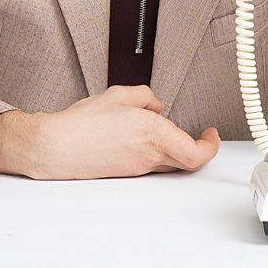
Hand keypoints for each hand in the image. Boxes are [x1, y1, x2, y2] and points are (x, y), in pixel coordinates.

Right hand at [0, 85, 219, 179]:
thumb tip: (156, 104)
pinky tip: (144, 137)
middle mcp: (149, 155)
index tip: (212, 133)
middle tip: (201, 135)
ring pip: (171, 163)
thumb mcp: (119, 95)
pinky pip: (153, 163)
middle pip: (188, 161)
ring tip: (168, 130)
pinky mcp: (127, 172)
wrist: (56, 147)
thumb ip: (146, 96)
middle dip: (198, 147)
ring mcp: (138, 167)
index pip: (196, 152)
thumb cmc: (82, 123)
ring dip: (177, 148)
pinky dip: (158, 151)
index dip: (211, 146)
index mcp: (153, 133)